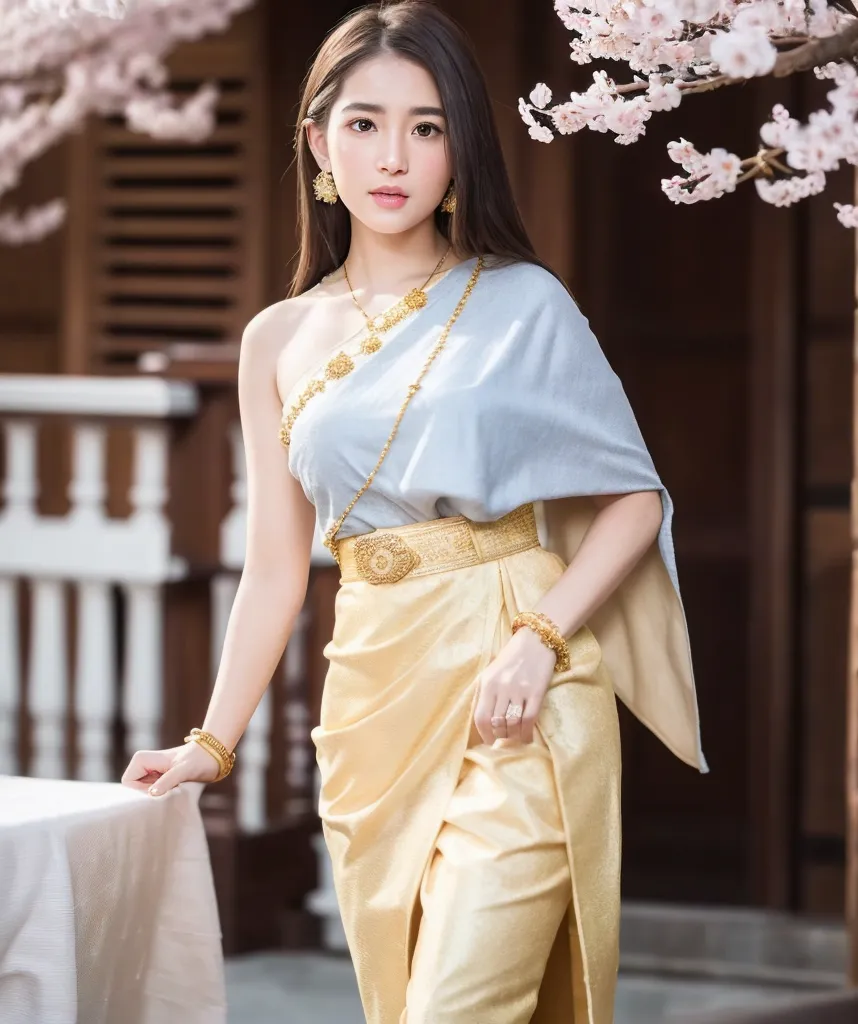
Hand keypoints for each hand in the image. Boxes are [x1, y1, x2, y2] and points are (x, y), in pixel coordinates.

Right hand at [120, 740, 219, 796]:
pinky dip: (161, 795)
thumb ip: (167, 781)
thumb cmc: (199, 759)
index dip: (139, 792)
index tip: (158, 792)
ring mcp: (150, 772)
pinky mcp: (159, 778)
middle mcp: (143, 764)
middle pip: (133, 789)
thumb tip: (152, 793)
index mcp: (141, 759)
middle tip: (167, 793)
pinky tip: (175, 791)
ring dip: (156, 796)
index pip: (127, 784)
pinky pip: (152, 792)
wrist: (213, 755)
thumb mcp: (183, 771)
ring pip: (142, 792)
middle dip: (147, 795)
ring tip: (173, 790)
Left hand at [473, 626, 557, 745]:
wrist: (536, 639)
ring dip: (513, 736)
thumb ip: (486, 693)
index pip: (481, 717)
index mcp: (488, 682)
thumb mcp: (492, 671)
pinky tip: (527, 737)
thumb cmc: (512, 656)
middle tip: (503, 740)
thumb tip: (485, 722)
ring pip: (512, 724)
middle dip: (499, 736)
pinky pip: (529, 720)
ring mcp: (519, 690)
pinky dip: (527, 733)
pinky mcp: (536, 692)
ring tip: (514, 738)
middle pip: (497, 723)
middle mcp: (502, 687)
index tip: (488, 741)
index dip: (484, 735)